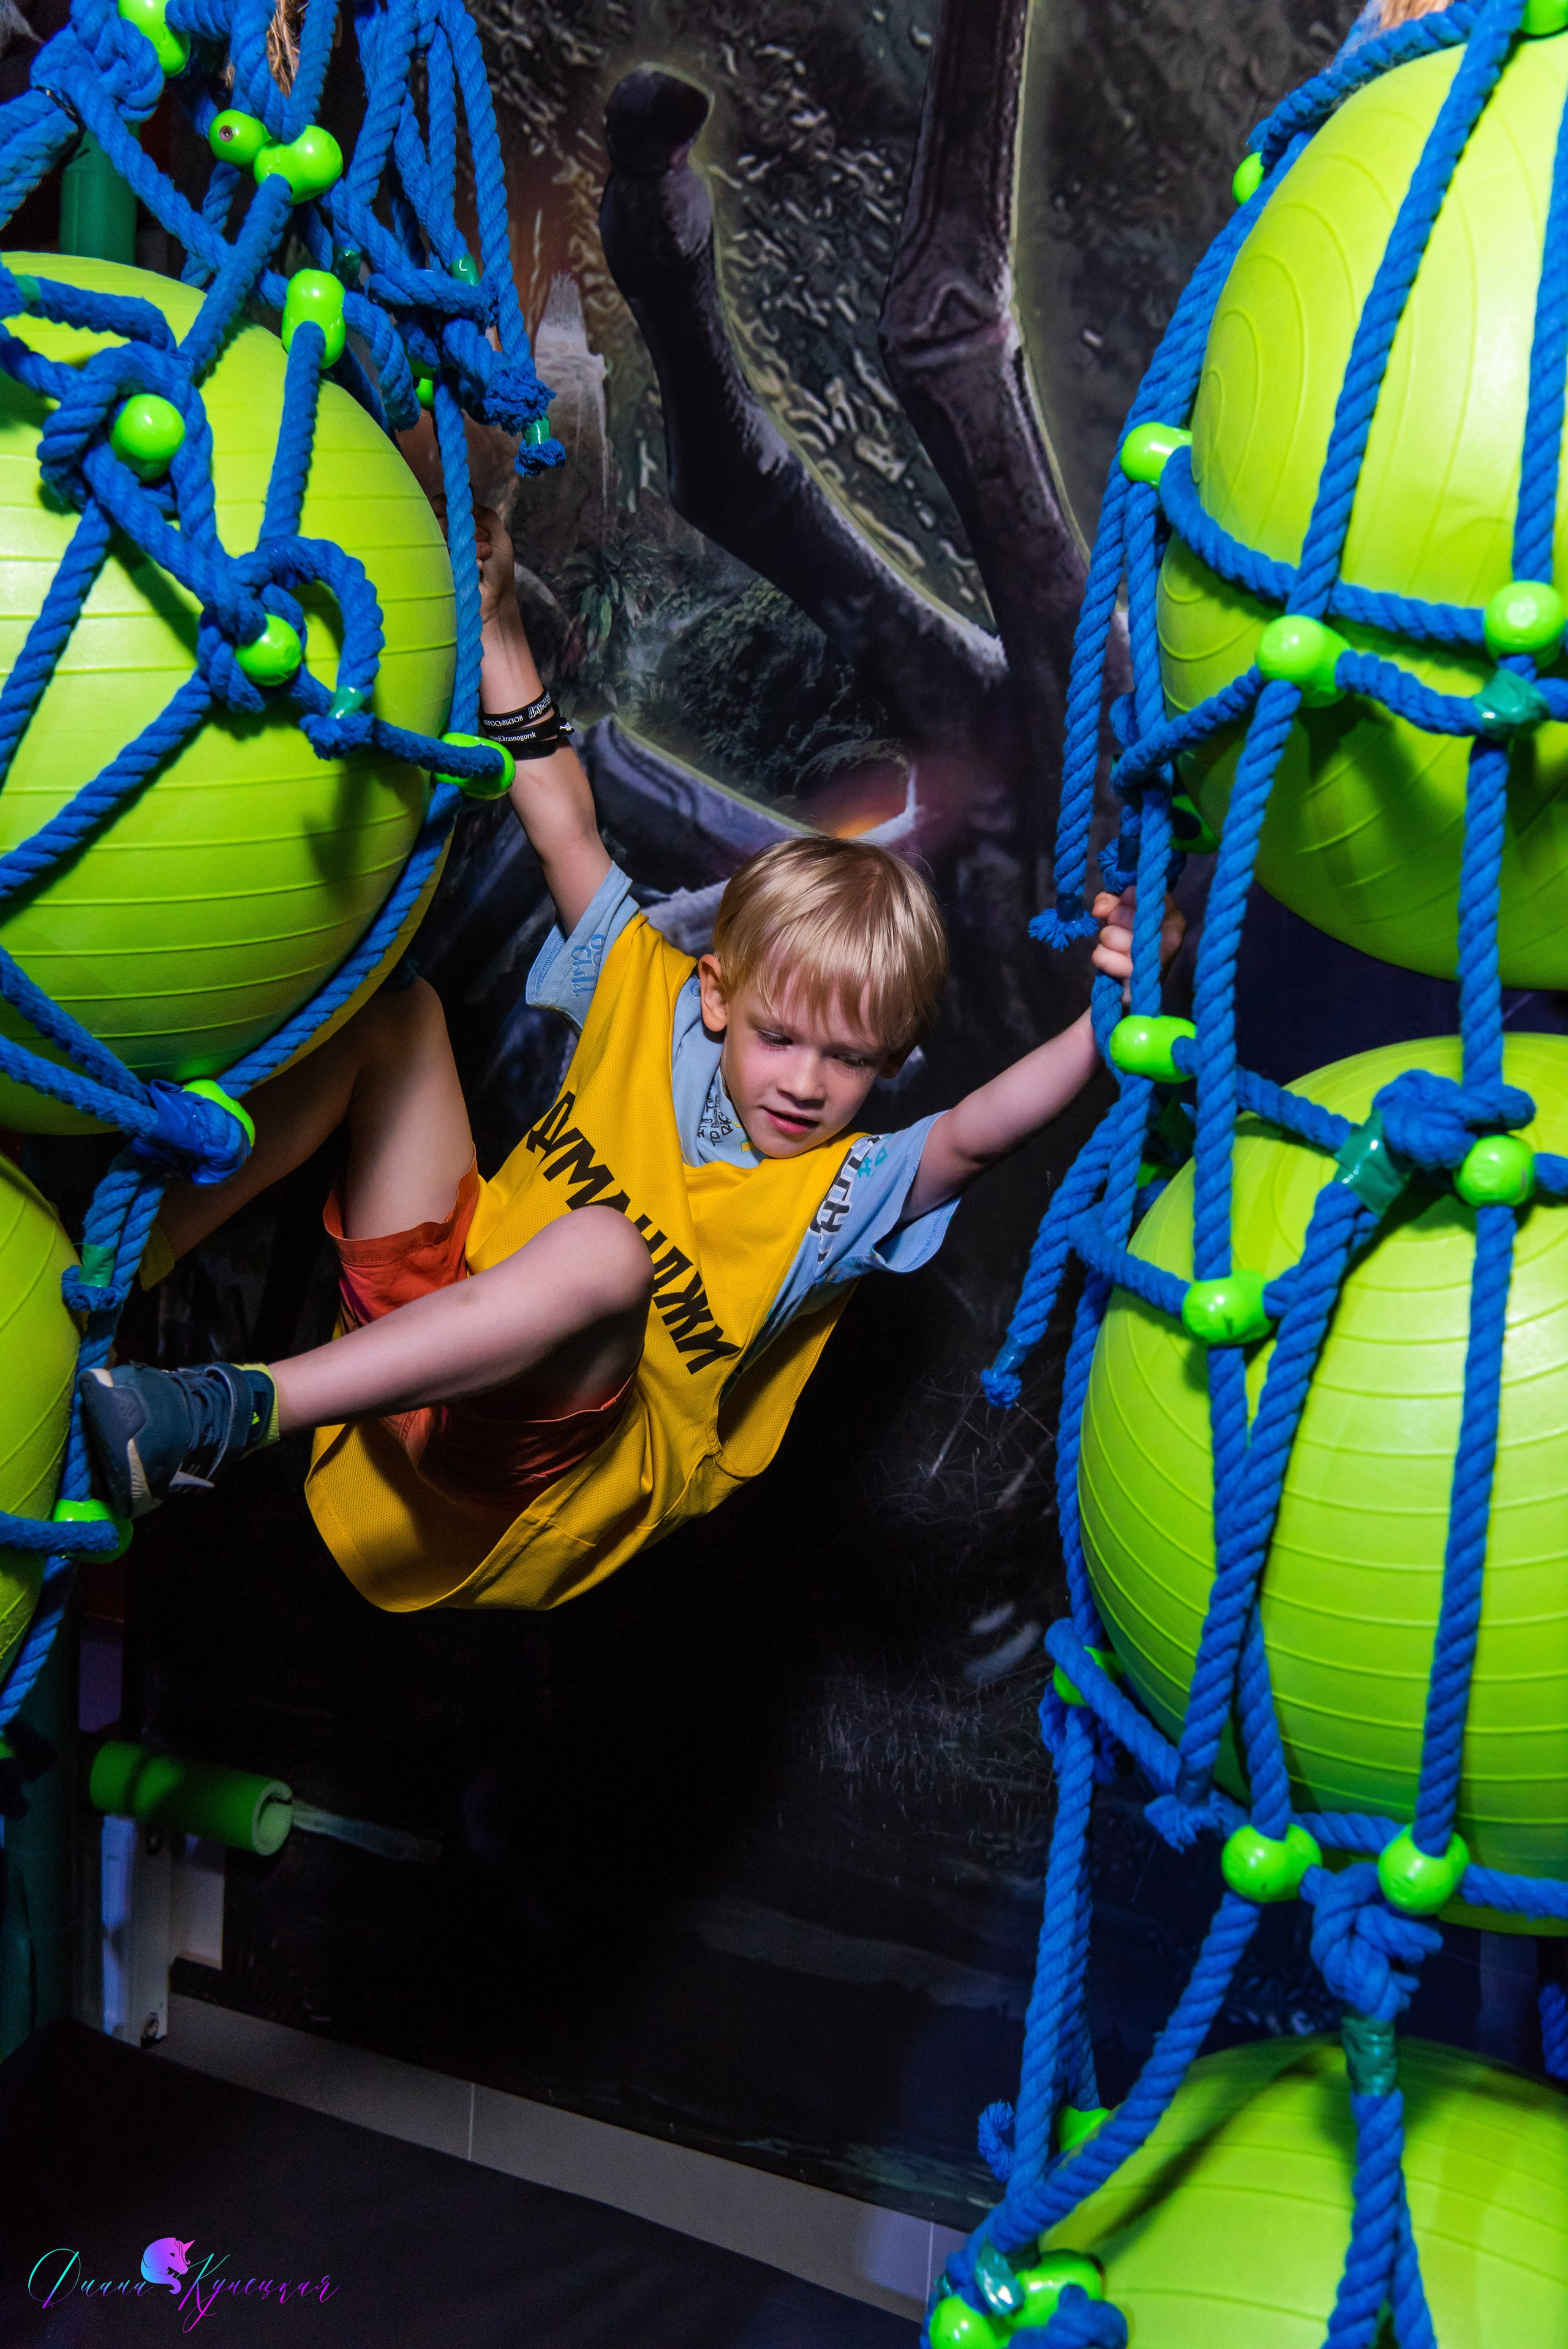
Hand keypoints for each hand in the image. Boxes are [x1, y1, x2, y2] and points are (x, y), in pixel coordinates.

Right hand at [425, 492, 515, 629]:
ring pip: (443, 535)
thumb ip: (487, 516)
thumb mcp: (501, 539)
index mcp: (462, 527)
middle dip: (467, 529)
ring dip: (471, 546)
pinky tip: (478, 568)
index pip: (443, 505)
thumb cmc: (499, 572)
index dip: (446, 505)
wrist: (495, 601)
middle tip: (484, 544)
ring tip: (483, 560)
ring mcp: (442, 553)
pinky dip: (467, 559)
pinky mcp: (439, 568)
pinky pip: (445, 553)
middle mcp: (448, 537)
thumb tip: (469, 502)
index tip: (456, 511)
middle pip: (442, 517)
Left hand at [1090, 886, 1185, 1004]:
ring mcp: (1154, 963)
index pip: (1143, 895)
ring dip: (1107, 940)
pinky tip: (1111, 961)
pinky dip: (1101, 956)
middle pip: (1122, 914)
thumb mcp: (1122, 911)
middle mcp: (1171, 939)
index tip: (1123, 903)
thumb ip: (1112, 901)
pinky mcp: (1135, 983)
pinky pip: (1103, 957)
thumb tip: (1099, 909)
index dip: (1126, 898)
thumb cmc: (1129, 939)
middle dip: (1114, 920)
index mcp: (1173, 918)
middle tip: (1122, 930)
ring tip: (1118, 947)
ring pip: (1110, 935)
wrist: (1133, 983)